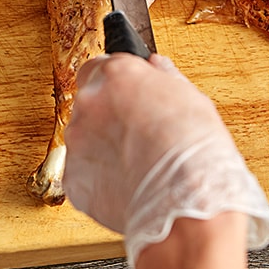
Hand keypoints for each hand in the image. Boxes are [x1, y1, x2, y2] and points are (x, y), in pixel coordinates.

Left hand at [62, 53, 268, 267]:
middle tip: (137, 128)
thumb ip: (165, 76)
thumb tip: (156, 64)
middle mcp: (91, 102)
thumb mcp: (191, 97)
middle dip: (109, 110)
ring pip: (85, 134)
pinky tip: (127, 177)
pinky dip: (99, 173)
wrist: (187, 203)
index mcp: (119, 74)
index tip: (127, 91)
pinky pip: (83, 169)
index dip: (116, 80)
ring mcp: (78, 141)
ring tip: (136, 157)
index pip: (102, 64)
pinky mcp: (73, 178)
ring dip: (103, 141)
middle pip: (91, 98)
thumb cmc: (195, 150)